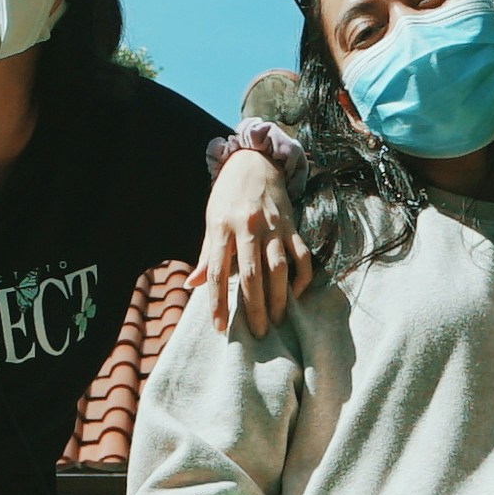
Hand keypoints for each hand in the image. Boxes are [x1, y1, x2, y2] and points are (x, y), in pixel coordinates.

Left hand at [193, 148, 315, 337]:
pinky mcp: (291, 225)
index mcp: (221, 228)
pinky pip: (301, 255)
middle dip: (254, 307)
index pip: (216, 272)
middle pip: (251, 275)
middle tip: (257, 333)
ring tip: (277, 320)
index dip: (217, 302)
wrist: (254, 161)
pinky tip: (296, 294)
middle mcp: (248, 227)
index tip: (220, 327)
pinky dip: (302, 276)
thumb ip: (205, 254)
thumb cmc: (228, 196)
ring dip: (279, 297)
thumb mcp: (211, 220)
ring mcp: (273, 227)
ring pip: (278, 268)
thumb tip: (191, 285)